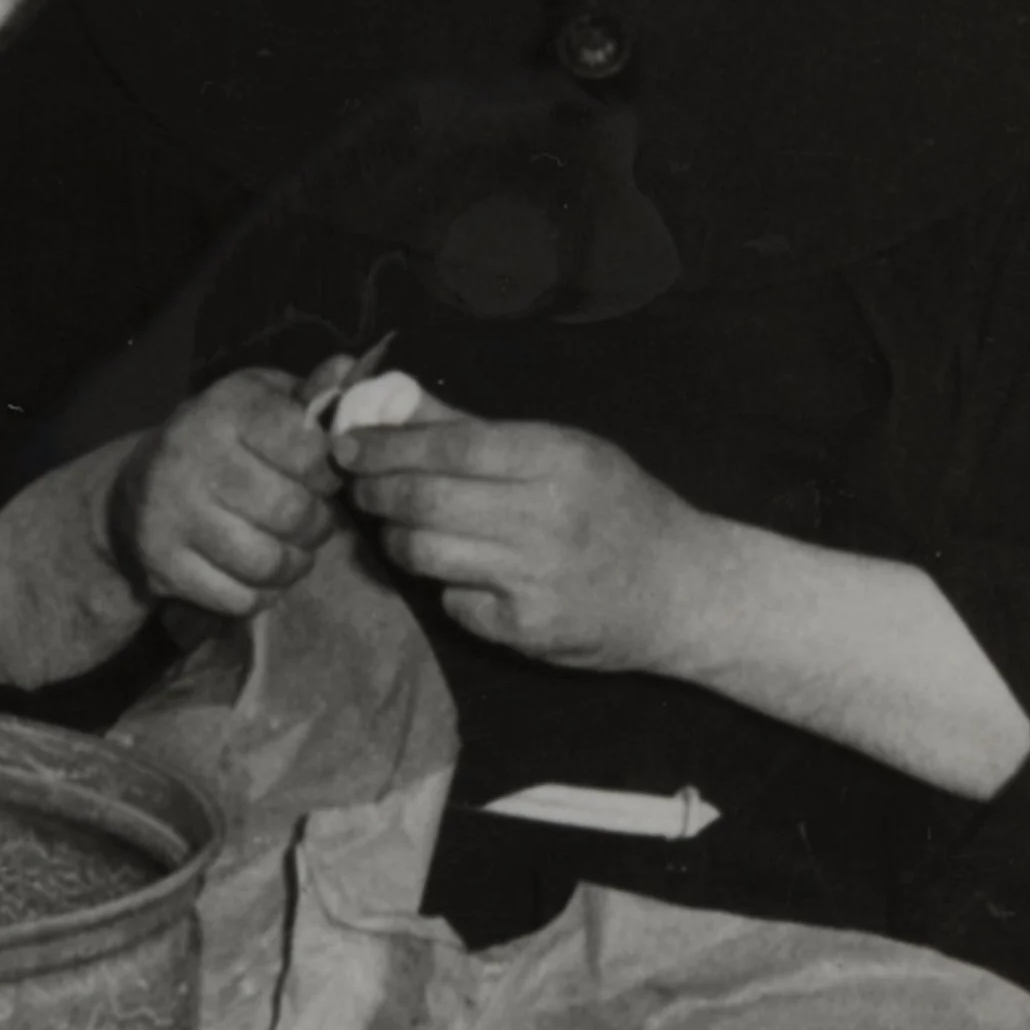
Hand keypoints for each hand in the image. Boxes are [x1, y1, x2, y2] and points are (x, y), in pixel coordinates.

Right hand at [108, 367, 344, 618]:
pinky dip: (262, 593)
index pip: (306, 448)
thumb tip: (349, 371)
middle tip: (313, 522)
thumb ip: (309, 393)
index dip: (328, 470)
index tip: (322, 476)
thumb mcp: (260, 402)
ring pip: (267, 562)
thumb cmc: (219, 441)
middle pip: (291, 512)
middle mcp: (191, 457)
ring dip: (294, 564)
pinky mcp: (162, 564)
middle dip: (317, 525)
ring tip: (293, 550)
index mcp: (223, 411)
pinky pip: (239, 598)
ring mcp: (173, 514)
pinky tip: (260, 574)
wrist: (133, 490)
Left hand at [339, 414, 711, 670]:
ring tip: (405, 526)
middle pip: (425, 501)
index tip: (349, 444)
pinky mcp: (525, 630)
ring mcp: (534, 578)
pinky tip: (468, 572)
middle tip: (362, 487)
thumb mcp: (564, 449)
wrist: (680, 590)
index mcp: (556, 459)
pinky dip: (447, 585)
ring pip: (426, 554)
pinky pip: (454, 602)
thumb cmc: (618, 507)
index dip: (387, 445)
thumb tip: (394, 399)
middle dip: (377, 492)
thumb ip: (475, 427)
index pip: (449, 446)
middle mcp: (545, 517)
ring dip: (400, 539)